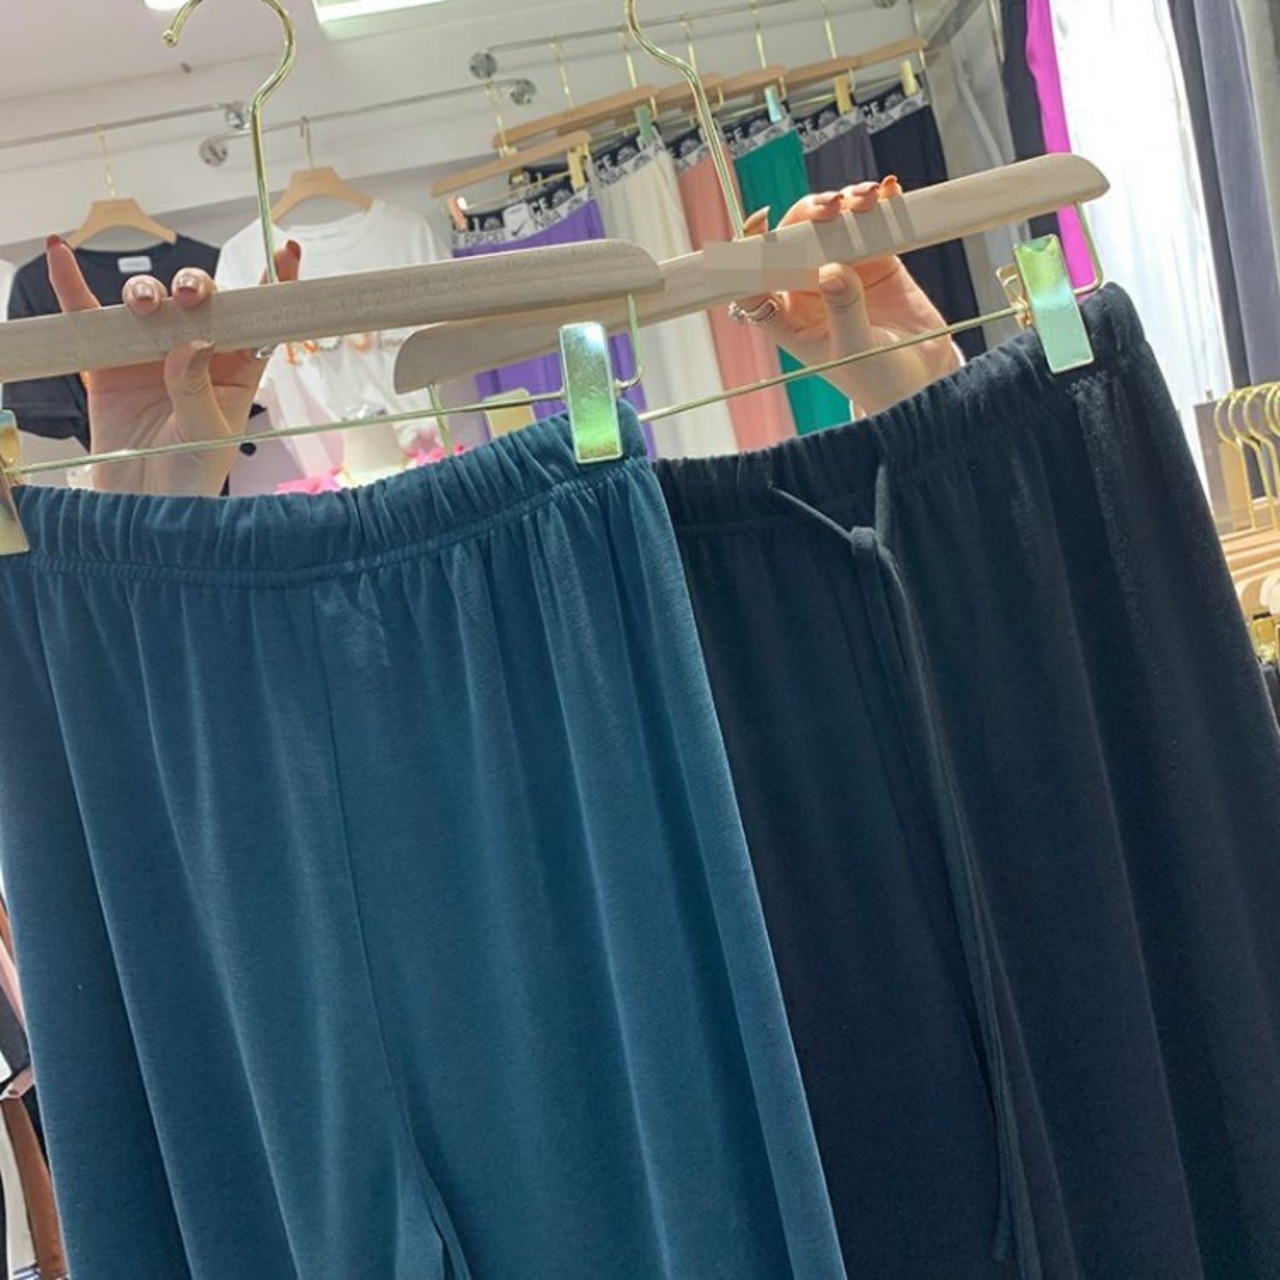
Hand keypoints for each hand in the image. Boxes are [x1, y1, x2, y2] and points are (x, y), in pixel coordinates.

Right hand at [47, 236, 301, 496]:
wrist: (142, 508)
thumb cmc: (189, 478)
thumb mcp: (206, 435)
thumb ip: (197, 389)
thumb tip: (191, 344)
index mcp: (237, 371)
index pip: (260, 322)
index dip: (275, 287)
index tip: (286, 253)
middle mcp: (196, 354)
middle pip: (202, 302)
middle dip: (198, 287)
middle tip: (192, 297)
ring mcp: (151, 354)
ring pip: (151, 304)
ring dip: (147, 293)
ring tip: (144, 307)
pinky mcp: (108, 362)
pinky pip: (89, 317)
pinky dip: (72, 286)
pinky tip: (62, 254)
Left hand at [734, 179, 961, 415]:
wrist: (926, 379)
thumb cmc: (879, 380)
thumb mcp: (856, 351)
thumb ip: (843, 310)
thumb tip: (831, 269)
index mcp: (789, 319)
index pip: (754, 283)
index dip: (748, 253)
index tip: (758, 224)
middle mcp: (809, 291)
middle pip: (792, 241)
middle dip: (806, 216)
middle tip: (830, 207)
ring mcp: (842, 271)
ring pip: (829, 225)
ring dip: (842, 204)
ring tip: (864, 200)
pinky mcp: (877, 259)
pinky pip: (870, 224)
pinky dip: (877, 204)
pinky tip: (887, 192)